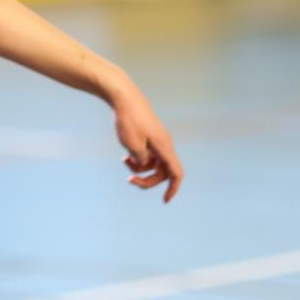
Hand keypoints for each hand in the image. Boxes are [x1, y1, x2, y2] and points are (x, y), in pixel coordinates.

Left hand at [111, 85, 182, 202]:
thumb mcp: (132, 145)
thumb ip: (141, 160)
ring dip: (139, 168)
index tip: (165, 200)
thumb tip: (144, 164)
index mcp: (164, 147)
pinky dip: (137, 158)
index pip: (175, 173)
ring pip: (152, 164)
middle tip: (129, 181)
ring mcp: (157, 140)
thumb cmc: (129, 120)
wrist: (125, 98)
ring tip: (124, 160)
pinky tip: (125, 154)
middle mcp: (164, 145)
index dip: (172, 189)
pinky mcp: (150, 137)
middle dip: (146, 180)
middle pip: (161, 172)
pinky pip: (147, 155)